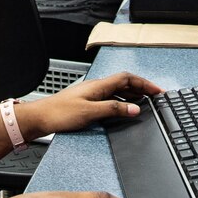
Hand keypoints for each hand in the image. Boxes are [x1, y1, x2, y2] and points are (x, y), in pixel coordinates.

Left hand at [17, 71, 161, 139]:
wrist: (39, 118)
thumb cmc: (59, 113)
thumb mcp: (90, 112)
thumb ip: (114, 109)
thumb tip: (135, 108)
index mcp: (99, 85)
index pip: (127, 78)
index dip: (144, 83)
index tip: (158, 91)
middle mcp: (96, 87)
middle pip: (124, 83)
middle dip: (142, 88)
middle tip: (156, 97)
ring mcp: (91, 95)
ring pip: (117, 91)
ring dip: (133, 95)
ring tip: (145, 103)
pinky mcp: (87, 103)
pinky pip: (110, 99)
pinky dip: (122, 102)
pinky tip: (124, 110)